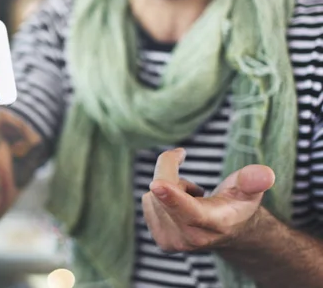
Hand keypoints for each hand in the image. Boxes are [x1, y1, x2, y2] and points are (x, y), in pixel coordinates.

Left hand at [142, 148, 275, 252]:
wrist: (229, 231)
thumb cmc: (237, 204)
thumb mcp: (249, 190)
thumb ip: (253, 181)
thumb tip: (265, 174)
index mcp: (215, 224)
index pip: (190, 211)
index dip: (172, 196)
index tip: (156, 184)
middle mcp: (191, 239)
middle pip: (163, 191)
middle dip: (171, 172)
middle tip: (194, 181)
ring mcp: (172, 242)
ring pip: (153, 194)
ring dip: (169, 187)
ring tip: (192, 199)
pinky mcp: (160, 240)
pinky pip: (148, 201)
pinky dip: (160, 196)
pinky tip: (180, 206)